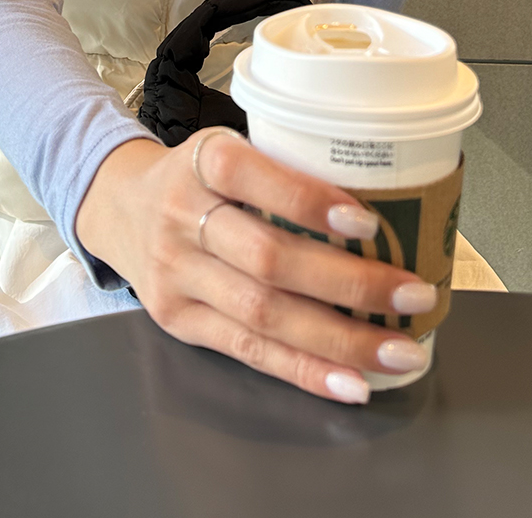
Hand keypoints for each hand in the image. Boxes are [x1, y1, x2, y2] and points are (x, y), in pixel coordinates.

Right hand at [74, 131, 438, 404]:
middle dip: (349, 284)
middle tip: (413, 294)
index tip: (368, 224)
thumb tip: (392, 205)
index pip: (249, 176)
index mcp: (201, 161)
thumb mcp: (227, 148)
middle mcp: (181, 216)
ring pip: (263, 314)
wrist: (118, 206)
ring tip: (399, 351)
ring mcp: (176, 273)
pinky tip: (351, 382)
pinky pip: (247, 351)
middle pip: (267, 258)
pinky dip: (304, 370)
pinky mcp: (177, 319)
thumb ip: (284, 169)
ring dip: (339, 340)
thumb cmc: (197, 177)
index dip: (307, 201)